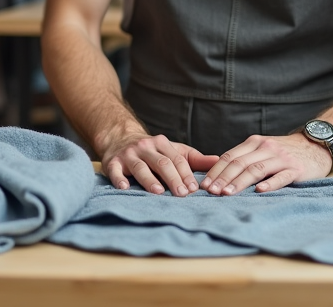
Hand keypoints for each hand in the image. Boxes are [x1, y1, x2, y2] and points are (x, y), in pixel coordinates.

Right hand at [101, 132, 219, 195]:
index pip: (177, 160)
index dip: (186, 174)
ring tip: (158, 192)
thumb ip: (196, 159)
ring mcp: (128, 154)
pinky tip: (124, 187)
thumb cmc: (153, 151)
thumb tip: (220, 161)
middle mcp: (145, 146)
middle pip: (161, 163)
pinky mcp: (112, 162)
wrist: (120, 138)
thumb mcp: (174, 150)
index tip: (194, 189)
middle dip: (172, 178)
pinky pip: (115, 170)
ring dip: (149, 180)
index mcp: (163, 143)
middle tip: (182, 194)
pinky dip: (119, 178)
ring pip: (140, 166)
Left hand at [200, 134, 332, 195]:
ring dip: (240, 182)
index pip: (230, 156)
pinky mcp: (295, 169)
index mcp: (254, 142)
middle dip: (223, 178)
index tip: (205, 185)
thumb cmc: (284, 152)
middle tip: (211, 192)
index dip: (216, 171)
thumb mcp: (262, 149)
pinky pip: (280, 177)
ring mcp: (281, 158)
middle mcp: (266, 147)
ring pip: (256, 169)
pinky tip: (259, 191)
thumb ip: (244, 158)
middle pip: (240, 163)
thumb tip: (219, 175)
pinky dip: (269, 184)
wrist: (315, 145)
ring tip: (227, 194)